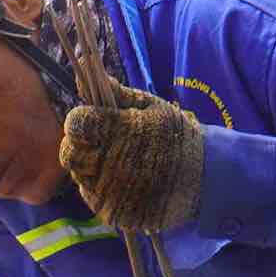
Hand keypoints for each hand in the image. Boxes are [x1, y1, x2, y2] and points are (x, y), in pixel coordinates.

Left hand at [59, 80, 204, 232]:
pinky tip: (122, 182)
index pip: (75, 124)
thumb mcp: (151, 107)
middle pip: (70, 154)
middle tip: (102, 144)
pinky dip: (101, 189)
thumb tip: (83, 62)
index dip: (80, 121)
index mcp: (120, 132)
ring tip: (118, 163)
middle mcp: (111, 165)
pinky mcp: (114, 214)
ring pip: (79, 177)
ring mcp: (112, 194)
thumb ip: (115, 92)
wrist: (205, 178)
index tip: (92, 122)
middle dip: (80, 146)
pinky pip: (92, 198)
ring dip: (90, 168)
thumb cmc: (175, 136)